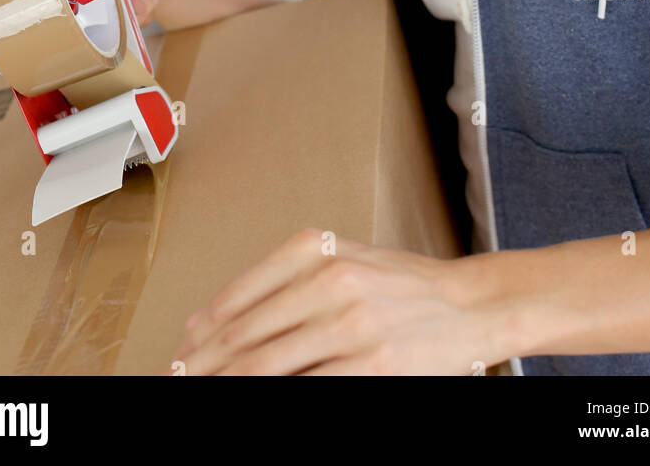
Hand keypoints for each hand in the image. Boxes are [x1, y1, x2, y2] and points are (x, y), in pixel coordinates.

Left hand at [171, 227, 513, 375]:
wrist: (472, 305)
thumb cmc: (404, 285)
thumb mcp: (344, 260)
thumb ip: (286, 280)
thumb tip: (214, 319)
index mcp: (318, 249)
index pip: (240, 296)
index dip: (203, 332)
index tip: (180, 353)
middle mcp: (331, 279)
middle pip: (247, 334)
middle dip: (204, 364)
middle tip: (177, 379)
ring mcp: (353, 323)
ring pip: (268, 364)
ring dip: (228, 383)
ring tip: (203, 392)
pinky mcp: (374, 365)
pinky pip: (310, 388)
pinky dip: (277, 396)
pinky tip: (257, 400)